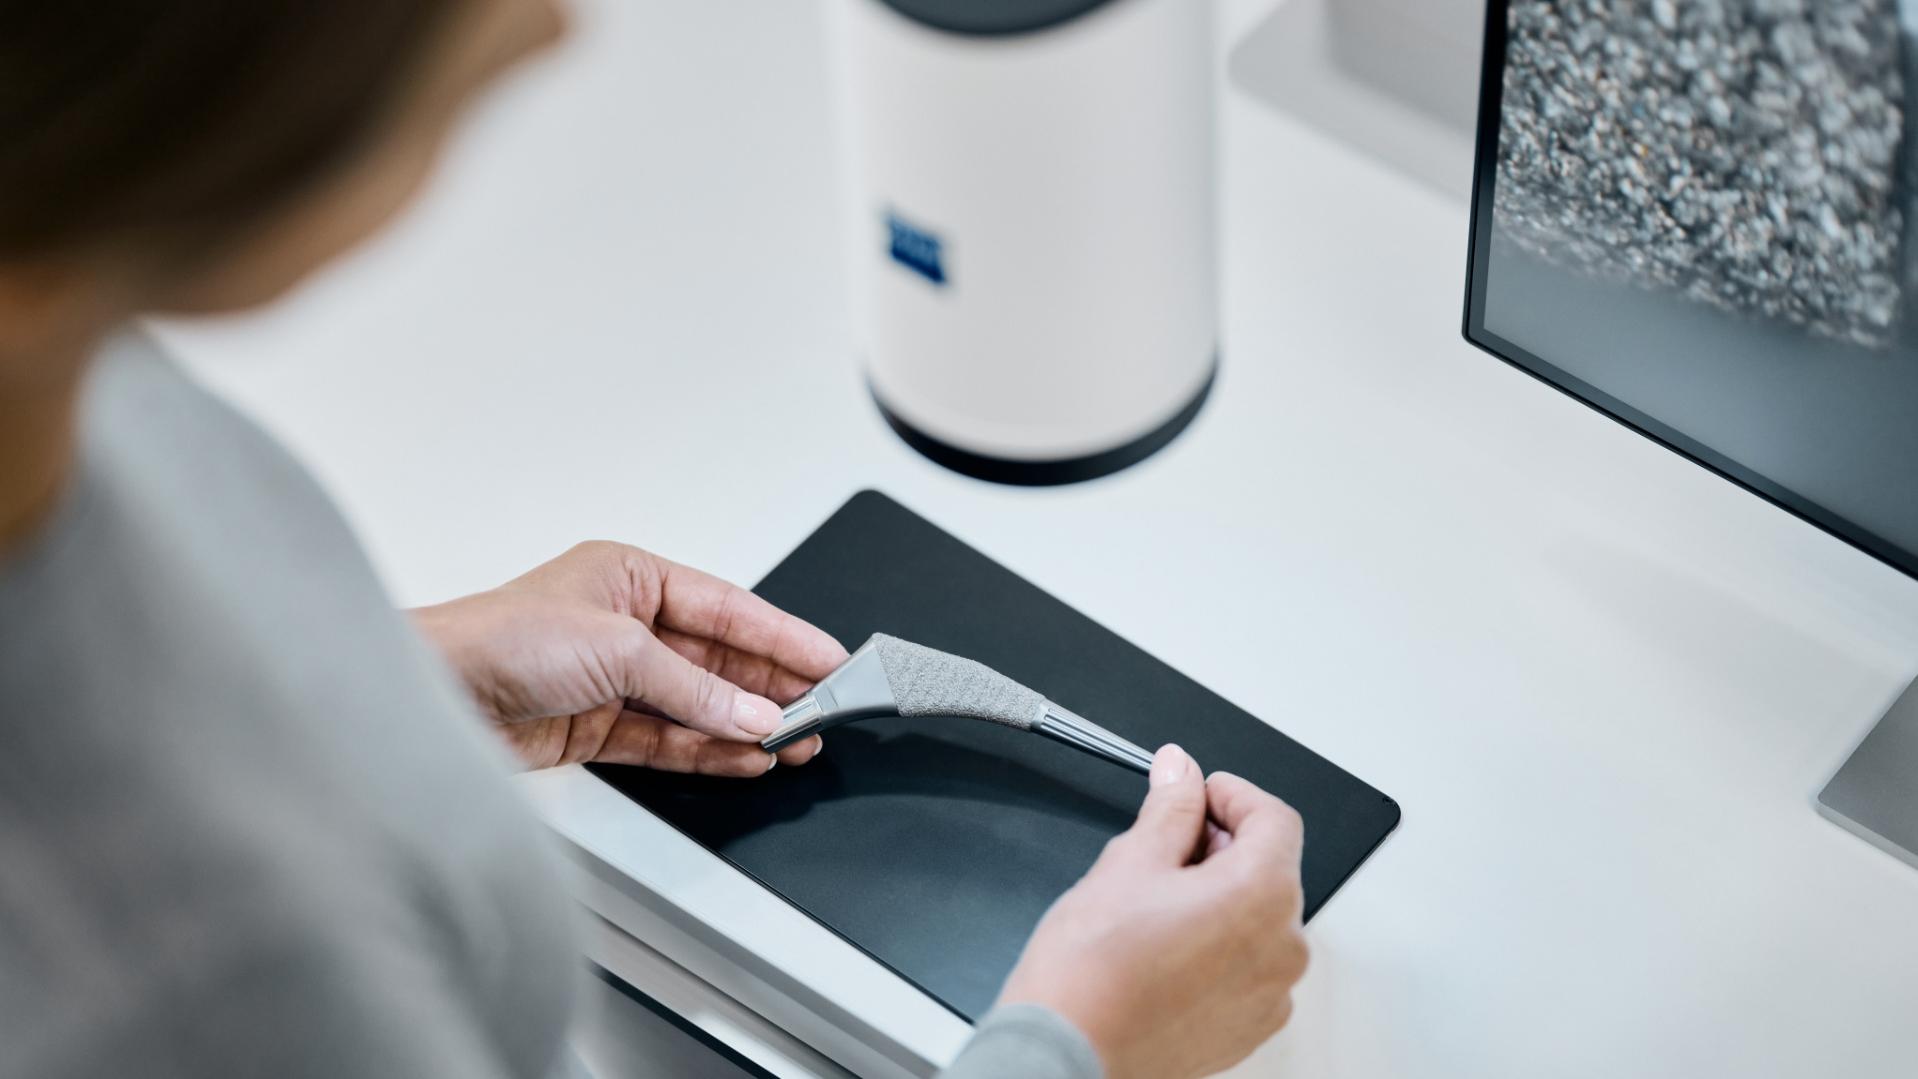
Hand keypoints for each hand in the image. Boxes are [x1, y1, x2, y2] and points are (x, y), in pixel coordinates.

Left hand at [412, 541, 848, 773]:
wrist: (433, 695)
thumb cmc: (499, 639)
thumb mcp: (618, 650)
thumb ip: (695, 687)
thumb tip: (754, 712)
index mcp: (631, 577)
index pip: (727, 607)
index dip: (782, 635)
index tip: (828, 660)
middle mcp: (624, 625)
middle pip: (718, 657)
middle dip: (771, 686)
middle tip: (824, 709)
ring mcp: (612, 679)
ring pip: (698, 703)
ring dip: (745, 724)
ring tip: (796, 742)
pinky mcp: (596, 727)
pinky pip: (669, 739)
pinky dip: (708, 750)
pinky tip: (746, 757)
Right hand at [996, 745, 1307, 1078]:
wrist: (1068, 1051)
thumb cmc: (1092, 972)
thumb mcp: (1130, 862)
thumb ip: (1170, 807)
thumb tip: (1180, 771)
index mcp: (1263, 896)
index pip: (1275, 819)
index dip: (1233, 794)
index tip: (1199, 792)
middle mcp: (1283, 948)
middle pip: (1270, 868)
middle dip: (1221, 845)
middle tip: (1165, 844)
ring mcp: (1270, 994)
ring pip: (1258, 919)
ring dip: (1219, 895)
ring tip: (1156, 901)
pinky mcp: (1249, 1026)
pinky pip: (1248, 965)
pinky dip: (1218, 944)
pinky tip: (1165, 944)